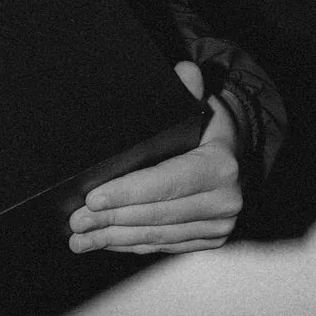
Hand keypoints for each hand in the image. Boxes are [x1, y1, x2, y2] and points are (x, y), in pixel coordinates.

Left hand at [68, 61, 241, 254]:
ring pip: (158, 235)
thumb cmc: (209, 126)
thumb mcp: (201, 103)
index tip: (92, 199)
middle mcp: (224, 201)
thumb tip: (183, 71)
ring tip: (81, 238)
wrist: (240, 152)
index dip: (127, 192)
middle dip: (111, 220)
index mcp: (219, 166)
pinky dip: (134, 245)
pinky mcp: (210, 238)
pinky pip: (166, 245)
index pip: (165, 182)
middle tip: (76, 222)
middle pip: (156, 215)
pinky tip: (107, 242)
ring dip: (116, 238)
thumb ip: (189, 88)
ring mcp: (218, 224)